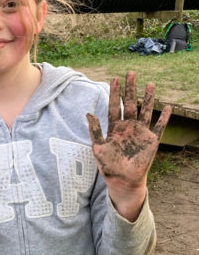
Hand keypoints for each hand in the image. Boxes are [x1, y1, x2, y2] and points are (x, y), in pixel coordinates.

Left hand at [87, 72, 170, 219]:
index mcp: (114, 128)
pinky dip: (163, 118)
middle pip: (130, 104)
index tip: (114, 79)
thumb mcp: (98, 148)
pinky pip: (159, 127)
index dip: (114, 93)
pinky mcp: (151, 141)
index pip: (114, 106)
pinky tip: (166, 107)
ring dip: (148, 98)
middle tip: (130, 73)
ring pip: (145, 111)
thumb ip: (95, 131)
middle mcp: (128, 127)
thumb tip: (88, 113)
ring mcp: (140, 133)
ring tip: (150, 84)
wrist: (122, 181)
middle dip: (130, 89)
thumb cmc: (108, 166)